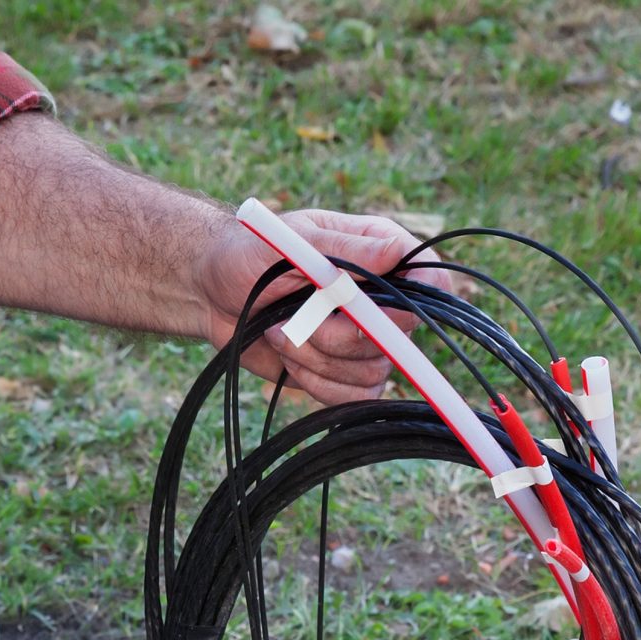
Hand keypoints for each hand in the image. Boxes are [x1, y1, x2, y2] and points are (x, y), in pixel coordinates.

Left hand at [194, 208, 455, 404]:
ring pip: (372, 371)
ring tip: (281, 331)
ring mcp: (365, 341)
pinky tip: (289, 357)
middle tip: (298, 316)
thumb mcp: (294, 241)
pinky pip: (353, 397)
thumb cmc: (249, 254)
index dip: (423, 295)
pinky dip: (316, 382)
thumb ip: (345, 250)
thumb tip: (397, 251)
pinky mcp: (344, 374)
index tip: (387, 307)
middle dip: (341, 335)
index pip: (430, 276)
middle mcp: (381, 299)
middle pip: (398, 337)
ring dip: (317, 357)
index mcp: (378, 253)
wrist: (210, 293)